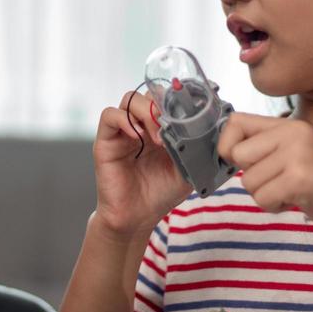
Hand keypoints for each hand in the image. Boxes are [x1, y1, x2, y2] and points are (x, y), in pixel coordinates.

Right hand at [91, 90, 190, 238]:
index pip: (165, 99)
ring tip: (158, 139)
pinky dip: (125, 120)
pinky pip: (110, 115)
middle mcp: (141, 125)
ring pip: (130, 99)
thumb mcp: (186, 169)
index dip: (177, 100)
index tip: (189, 112)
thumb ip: (194, 148)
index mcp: (160, 129)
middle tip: (173, 127)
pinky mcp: (106, 140)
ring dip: (147, 113)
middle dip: (163, 106)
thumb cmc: (160, 194)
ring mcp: (123, 131)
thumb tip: (206, 129)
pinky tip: (138, 137)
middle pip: (149, 93)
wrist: (137, 217)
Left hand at [216, 115, 312, 233]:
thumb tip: (226, 152)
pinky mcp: (300, 179)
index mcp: (287, 125)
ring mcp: (297, 154)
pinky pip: (263, 198)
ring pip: (249, 181)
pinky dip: (275, 207)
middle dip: (252, 178)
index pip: (235, 122)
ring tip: (291, 192)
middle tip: (278, 182)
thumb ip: (264, 148)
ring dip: (266, 195)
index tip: (241, 163)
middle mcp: (291, 133)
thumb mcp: (293, 153)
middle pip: (238, 155)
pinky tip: (297, 201)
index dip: (228, 144)